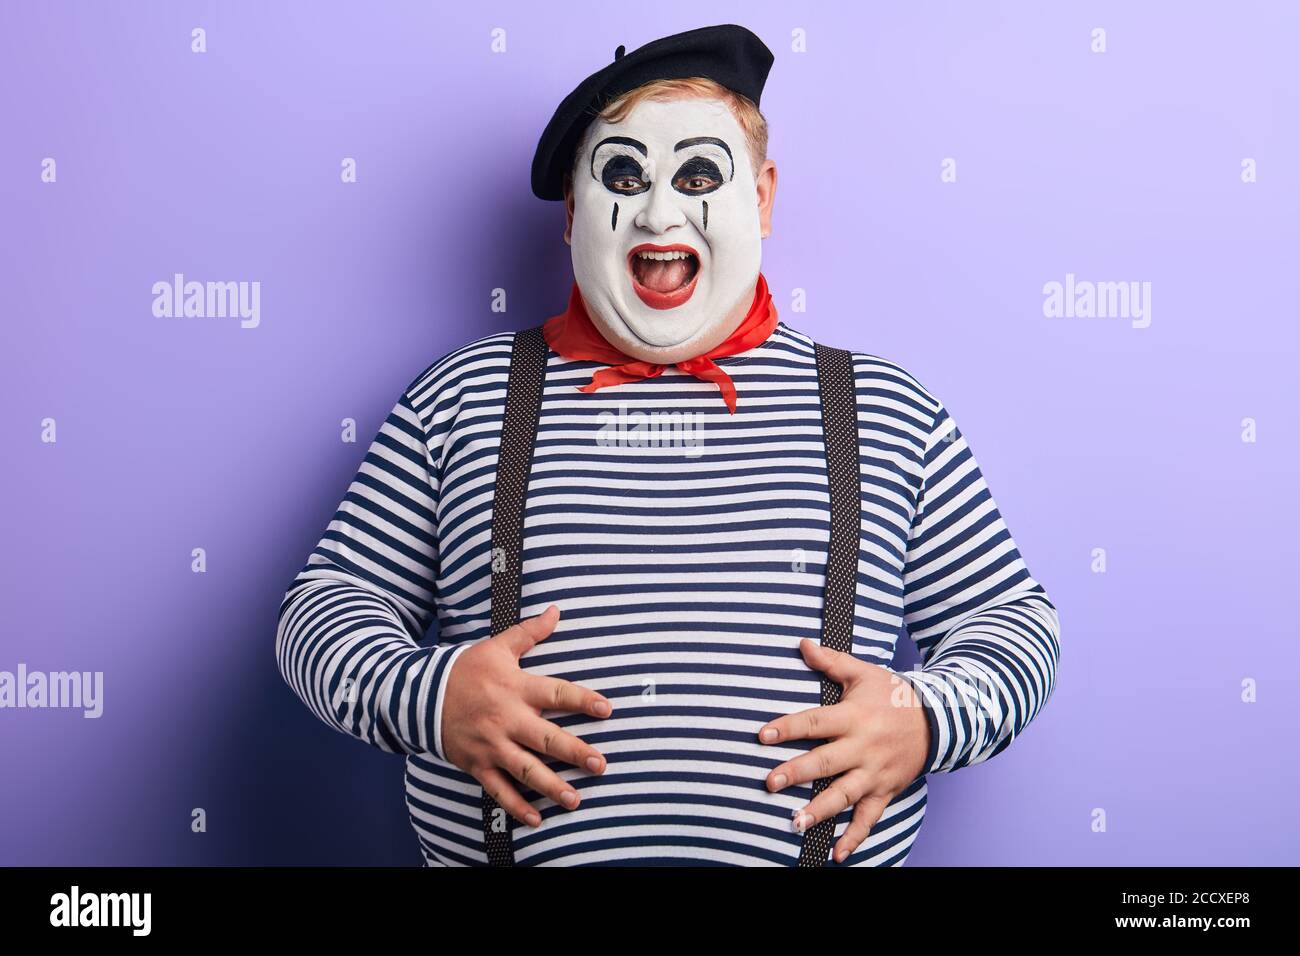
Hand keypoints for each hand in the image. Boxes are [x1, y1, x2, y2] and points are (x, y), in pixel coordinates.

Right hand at [441, 605, 612, 827]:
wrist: (419, 695)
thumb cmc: (467, 670)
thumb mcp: (497, 646)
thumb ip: (530, 632)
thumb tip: (556, 610)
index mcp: (516, 688)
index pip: (556, 694)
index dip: (582, 701)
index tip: (607, 709)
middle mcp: (507, 719)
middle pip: (546, 739)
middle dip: (574, 753)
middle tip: (600, 764)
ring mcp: (492, 745)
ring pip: (526, 770)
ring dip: (552, 787)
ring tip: (576, 800)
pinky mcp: (478, 764)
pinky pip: (499, 790)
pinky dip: (517, 806)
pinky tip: (537, 820)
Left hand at [758, 639, 929, 862]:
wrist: (940, 720)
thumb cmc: (893, 695)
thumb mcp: (864, 673)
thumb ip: (831, 661)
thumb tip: (802, 643)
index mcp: (855, 717)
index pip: (815, 722)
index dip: (788, 727)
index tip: (762, 735)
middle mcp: (864, 747)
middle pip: (826, 761)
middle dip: (797, 772)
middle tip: (770, 782)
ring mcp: (875, 773)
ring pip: (844, 794)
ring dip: (820, 810)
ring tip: (795, 822)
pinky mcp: (885, 791)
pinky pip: (869, 818)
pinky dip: (854, 838)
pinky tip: (835, 854)